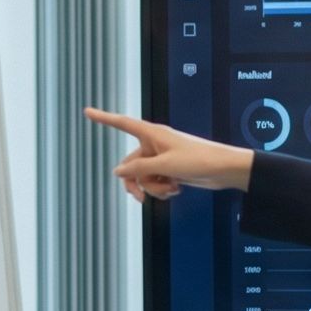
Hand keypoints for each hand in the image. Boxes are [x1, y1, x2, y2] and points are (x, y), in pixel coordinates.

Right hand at [84, 108, 254, 202]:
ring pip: (143, 177)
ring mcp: (161, 158)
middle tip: (141, 198)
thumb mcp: (165, 166)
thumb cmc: (198, 160)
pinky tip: (176, 189)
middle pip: (130, 165)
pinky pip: (155, 182)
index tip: (86, 111)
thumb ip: (138, 169)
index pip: (122, 124)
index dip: (103, 118)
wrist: (223, 169)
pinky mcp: (170, 169)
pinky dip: (162, 189)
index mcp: (152, 134)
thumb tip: (117, 172)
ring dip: (153, 187)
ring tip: (171, 189)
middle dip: (136, 183)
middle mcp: (154, 144)